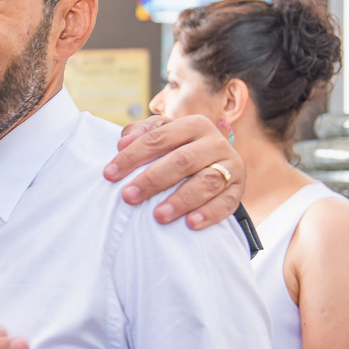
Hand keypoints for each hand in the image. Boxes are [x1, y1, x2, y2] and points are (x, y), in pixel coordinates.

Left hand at [104, 114, 244, 228]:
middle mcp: (215, 142)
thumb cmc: (179, 148)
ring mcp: (230, 166)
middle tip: (128, 197)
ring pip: (206, 182)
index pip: (158, 139)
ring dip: (181, 200)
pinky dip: (209, 213)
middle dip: (152, 180)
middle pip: (182, 160)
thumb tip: (123, 142)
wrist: (216, 163)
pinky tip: (190, 224)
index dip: (132, 156)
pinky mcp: (238, 189)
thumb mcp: (162, 135)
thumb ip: (141, 134)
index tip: (109, 174)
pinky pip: (226, 202)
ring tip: (158, 216)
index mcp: (193, 124)